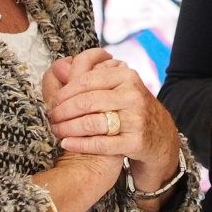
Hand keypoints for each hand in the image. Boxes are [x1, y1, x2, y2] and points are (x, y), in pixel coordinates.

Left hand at [42, 49, 181, 189]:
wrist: (159, 136)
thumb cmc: (131, 108)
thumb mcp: (119, 86)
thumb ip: (91, 75)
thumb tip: (58, 66)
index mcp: (126, 77)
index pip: (87, 80)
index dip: (65, 92)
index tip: (53, 101)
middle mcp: (133, 96)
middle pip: (86, 102)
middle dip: (63, 111)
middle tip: (52, 118)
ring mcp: (135, 119)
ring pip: (91, 123)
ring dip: (67, 128)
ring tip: (56, 131)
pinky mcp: (135, 142)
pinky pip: (100, 144)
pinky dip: (79, 144)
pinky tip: (67, 143)